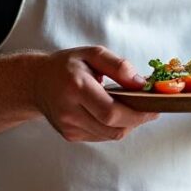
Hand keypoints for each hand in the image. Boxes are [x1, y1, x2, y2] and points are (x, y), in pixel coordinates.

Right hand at [31, 46, 157, 141]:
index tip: (154, 108)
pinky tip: (114, 113)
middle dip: (137, 121)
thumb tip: (141, 84)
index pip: (111, 112)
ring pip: (110, 135)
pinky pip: (101, 136)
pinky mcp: (70, 135)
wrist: (35, 82)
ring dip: (127, 125)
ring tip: (132, 108)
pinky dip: (113, 127)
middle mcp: (70, 111)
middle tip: (150, 109)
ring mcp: (68, 127)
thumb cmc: (66, 66)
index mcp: (76, 88)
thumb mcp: (92, 54)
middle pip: (113, 128)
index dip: (137, 114)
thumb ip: (118, 66)